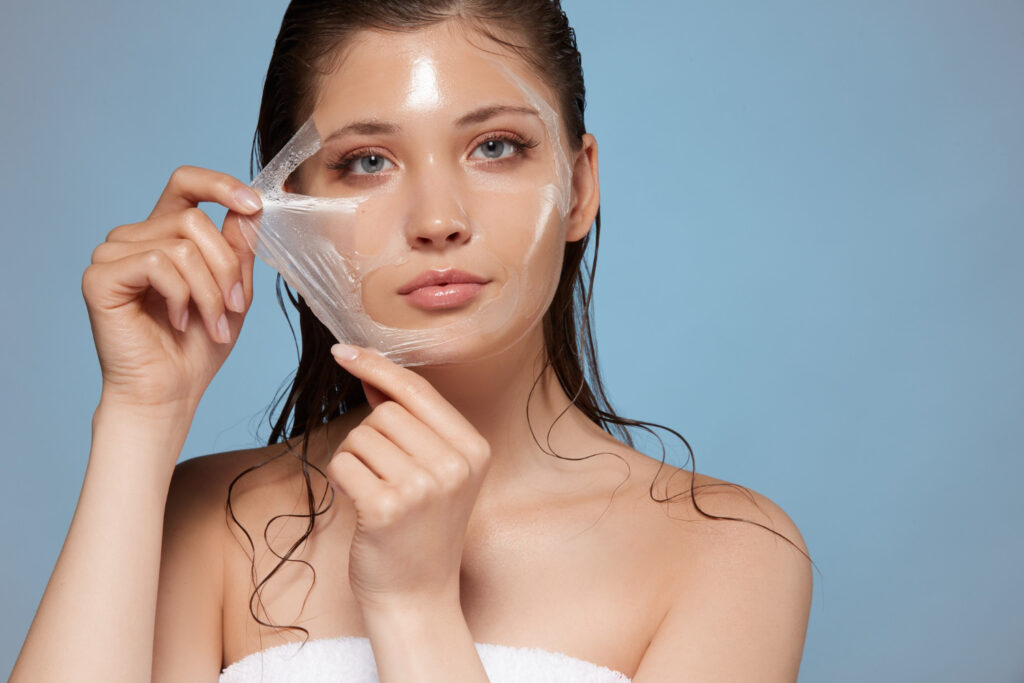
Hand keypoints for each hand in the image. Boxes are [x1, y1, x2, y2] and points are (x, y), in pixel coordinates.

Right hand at [82, 166, 260, 412]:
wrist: (170, 392)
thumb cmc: (197, 346)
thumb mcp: (233, 290)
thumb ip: (238, 247)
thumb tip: (250, 207)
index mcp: (165, 234)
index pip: (186, 184)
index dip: (220, 184)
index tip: (254, 205)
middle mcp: (135, 237)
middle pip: (195, 221)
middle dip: (226, 269)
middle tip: (233, 309)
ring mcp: (113, 254)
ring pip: (182, 245)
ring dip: (209, 291)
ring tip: (212, 324)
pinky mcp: (100, 276)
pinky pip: (157, 263)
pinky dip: (181, 296)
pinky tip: (178, 321)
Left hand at [327, 344, 491, 612]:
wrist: (417, 596)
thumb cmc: (421, 530)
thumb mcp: (434, 471)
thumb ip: (411, 422)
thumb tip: (373, 374)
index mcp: (473, 449)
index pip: (418, 391)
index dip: (378, 367)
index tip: (345, 350)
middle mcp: (454, 465)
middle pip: (386, 412)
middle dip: (369, 435)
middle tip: (379, 472)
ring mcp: (423, 487)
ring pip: (361, 435)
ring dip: (354, 458)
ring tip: (373, 491)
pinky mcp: (387, 507)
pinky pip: (344, 463)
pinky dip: (341, 478)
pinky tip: (359, 503)